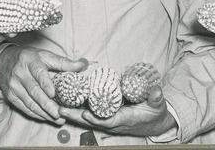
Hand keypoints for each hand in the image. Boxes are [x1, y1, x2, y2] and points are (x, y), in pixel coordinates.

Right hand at [0, 46, 86, 123]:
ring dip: (43, 112)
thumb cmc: (28, 58)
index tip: (53, 93)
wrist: (2, 61)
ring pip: (29, 102)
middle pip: (34, 91)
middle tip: (59, 113)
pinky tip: (46, 118)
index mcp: (30, 61)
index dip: (45, 83)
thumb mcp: (44, 55)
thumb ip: (63, 62)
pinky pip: (24, 108)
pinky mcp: (11, 96)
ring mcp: (14, 86)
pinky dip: (36, 114)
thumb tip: (82, 65)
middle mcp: (20, 74)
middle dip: (47, 104)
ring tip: (57, 119)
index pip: (38, 72)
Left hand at [59, 85, 175, 137]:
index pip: (108, 121)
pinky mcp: (106, 118)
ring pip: (87, 119)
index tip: (85, 112)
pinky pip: (90, 115)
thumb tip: (156, 91)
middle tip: (59, 109)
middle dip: (75, 116)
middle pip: (91, 121)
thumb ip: (156, 98)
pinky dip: (77, 111)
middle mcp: (114, 122)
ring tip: (56, 106)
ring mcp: (108, 121)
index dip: (96, 118)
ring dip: (72, 114)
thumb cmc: (155, 113)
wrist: (155, 123)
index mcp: (125, 119)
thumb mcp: (158, 105)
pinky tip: (67, 104)